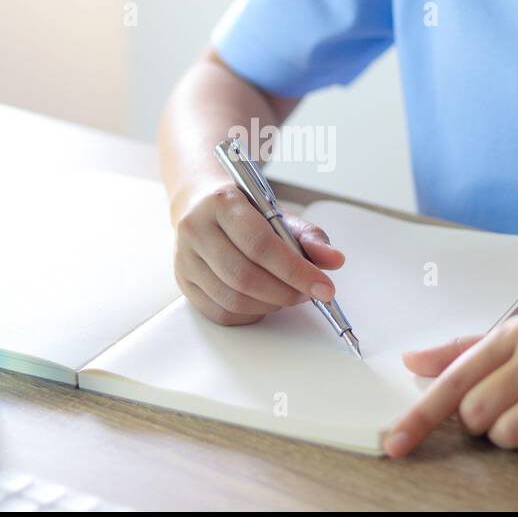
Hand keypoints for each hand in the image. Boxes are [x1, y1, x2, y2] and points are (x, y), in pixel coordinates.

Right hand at [172, 181, 344, 325]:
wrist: (199, 203)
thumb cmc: (242, 209)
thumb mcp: (278, 213)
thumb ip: (309, 236)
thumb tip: (334, 260)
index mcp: (221, 202)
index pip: (260, 244)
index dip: (295, 271)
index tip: (324, 287)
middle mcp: (196, 229)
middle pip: (244, 276)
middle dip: (285, 292)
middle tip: (308, 293)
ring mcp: (184, 258)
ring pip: (232, 299)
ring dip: (269, 305)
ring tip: (288, 295)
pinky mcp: (183, 282)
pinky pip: (220, 312)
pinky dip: (250, 314)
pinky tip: (264, 302)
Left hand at [383, 293, 517, 462]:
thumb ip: (466, 349)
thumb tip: (412, 362)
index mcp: (514, 331)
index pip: (452, 378)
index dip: (419, 417)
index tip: (392, 444)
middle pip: (476, 415)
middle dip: (484, 425)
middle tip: (512, 407)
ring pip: (509, 437)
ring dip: (517, 438)